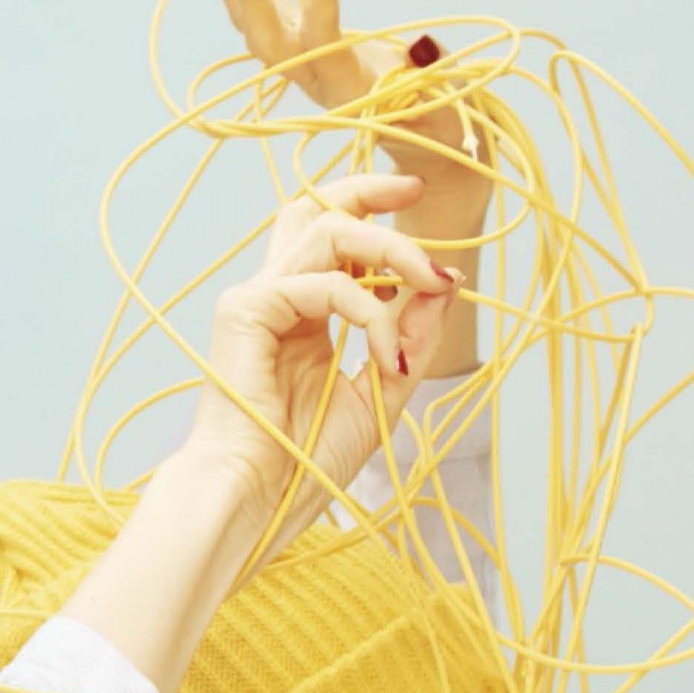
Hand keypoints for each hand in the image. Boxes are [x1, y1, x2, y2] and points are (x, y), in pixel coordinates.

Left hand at [182, 0, 493, 225]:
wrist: (417, 146)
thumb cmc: (435, 128)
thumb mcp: (442, 108)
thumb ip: (433, 80)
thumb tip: (419, 46)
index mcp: (347, 91)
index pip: (323, 45)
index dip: (320, 0)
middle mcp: (312, 79)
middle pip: (267, 40)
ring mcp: (299, 62)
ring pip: (250, 23)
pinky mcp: (296, 44)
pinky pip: (252, 12)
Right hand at [186, 171, 462, 560]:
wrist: (258, 502)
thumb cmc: (305, 464)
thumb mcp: (380, 395)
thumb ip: (410, 341)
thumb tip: (446, 283)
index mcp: (303, 314)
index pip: (334, 237)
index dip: (374, 207)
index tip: (417, 197)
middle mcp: (278, 297)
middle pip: (318, 210)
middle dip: (371, 191)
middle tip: (417, 190)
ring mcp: (258, 300)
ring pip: (326, 231)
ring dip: (390, 250)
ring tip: (432, 283)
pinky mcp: (247, 312)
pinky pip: (321, 284)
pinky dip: (367, 310)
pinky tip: (384, 355)